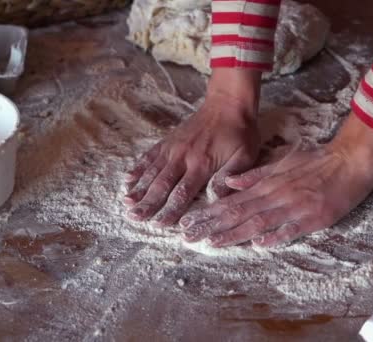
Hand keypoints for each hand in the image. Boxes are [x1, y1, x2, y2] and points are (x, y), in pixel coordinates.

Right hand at [124, 69, 261, 225]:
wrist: (228, 104)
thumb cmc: (240, 133)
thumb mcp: (245, 156)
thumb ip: (230, 176)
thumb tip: (217, 199)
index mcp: (202, 164)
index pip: (182, 192)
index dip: (170, 209)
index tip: (159, 223)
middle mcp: (183, 157)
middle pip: (162, 184)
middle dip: (148, 203)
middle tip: (135, 218)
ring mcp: (173, 148)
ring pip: (152, 171)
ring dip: (139, 188)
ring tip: (127, 203)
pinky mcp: (169, 141)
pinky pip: (150, 156)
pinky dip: (138, 168)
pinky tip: (128, 179)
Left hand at [179, 114, 372, 246]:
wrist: (350, 159)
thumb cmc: (317, 161)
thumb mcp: (283, 163)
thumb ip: (256, 175)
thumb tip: (228, 183)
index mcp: (269, 183)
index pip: (232, 201)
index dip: (209, 213)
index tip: (190, 223)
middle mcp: (277, 195)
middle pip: (239, 213)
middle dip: (212, 226)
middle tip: (189, 237)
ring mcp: (295, 206)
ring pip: (259, 221)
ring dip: (235, 233)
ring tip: (212, 242)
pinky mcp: (315, 217)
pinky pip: (292, 229)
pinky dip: (275, 236)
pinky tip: (259, 245)